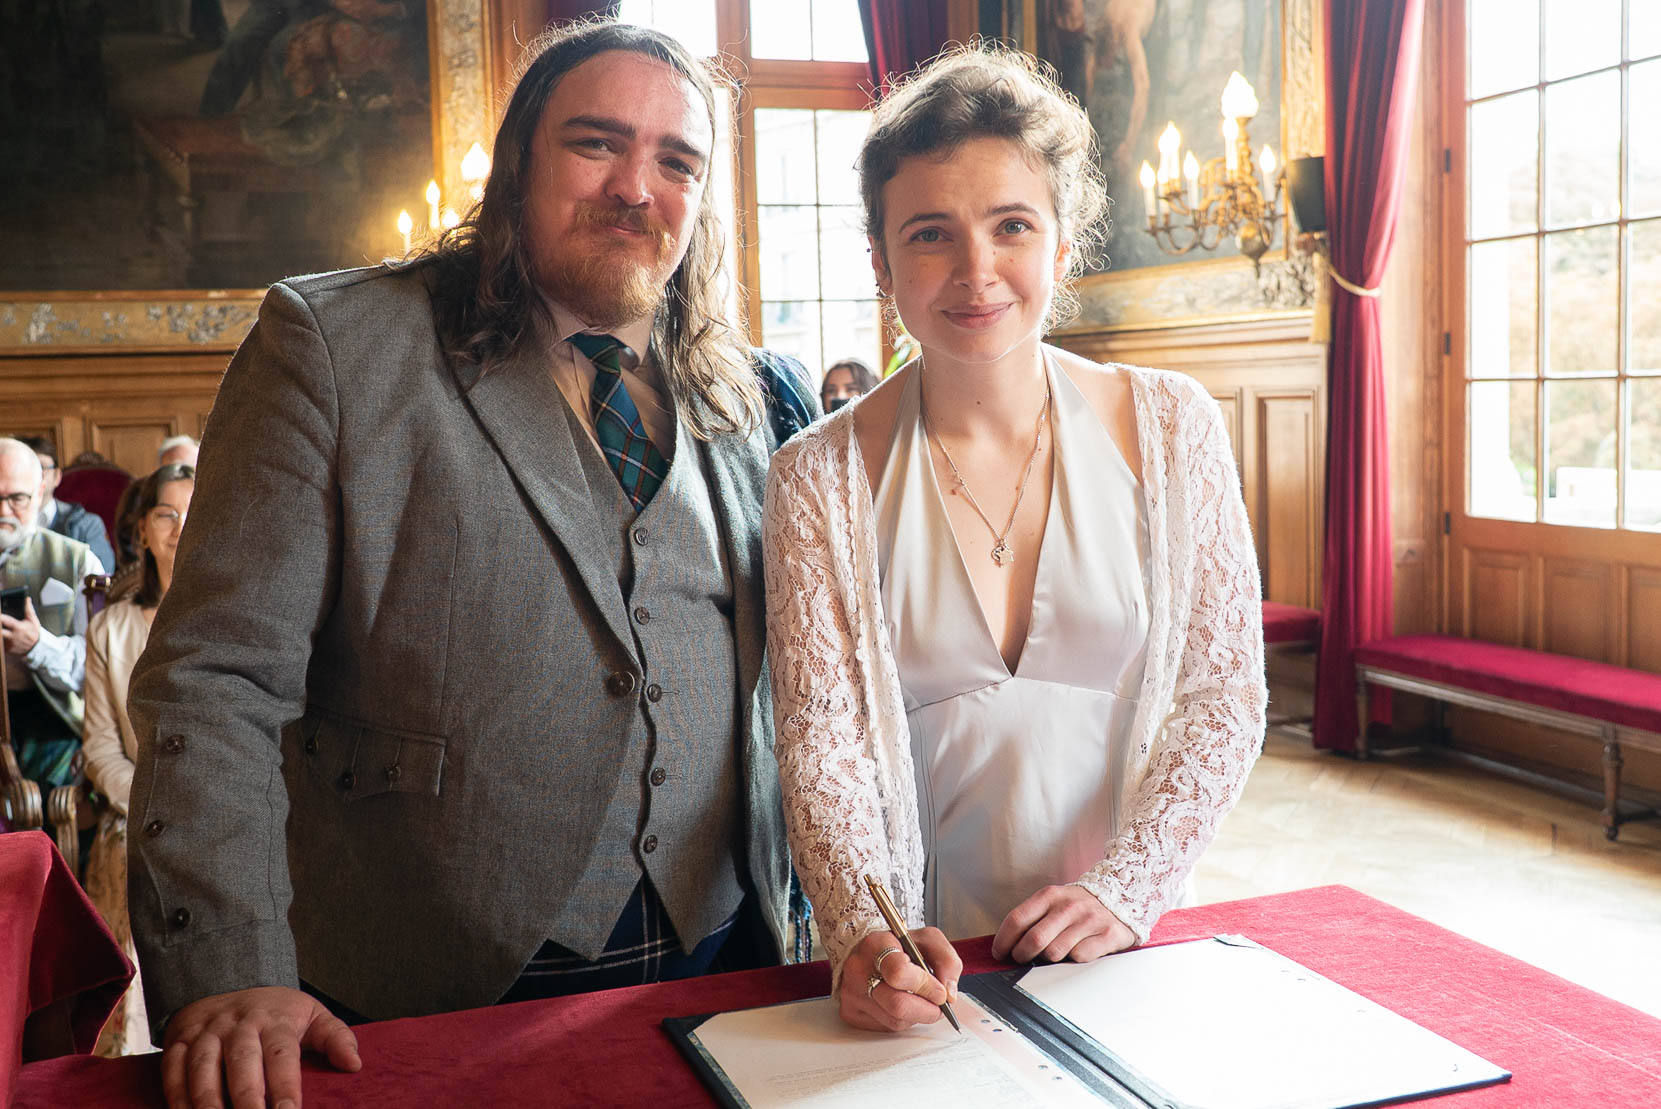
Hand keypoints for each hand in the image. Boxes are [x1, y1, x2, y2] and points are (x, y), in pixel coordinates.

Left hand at [1, 597, 39, 654]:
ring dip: (0, 634)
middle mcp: (13, 636)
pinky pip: (1, 644)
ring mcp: (9, 643)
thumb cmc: (34, 633)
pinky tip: (3, 636)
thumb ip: (29, 610)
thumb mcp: (33, 620)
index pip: (3, 620)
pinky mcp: (8, 649)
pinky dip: (1, 641)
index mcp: (18, 627)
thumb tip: (27, 599)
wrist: (38, 648)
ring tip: (2, 629)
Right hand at [161, 986, 360, 1108]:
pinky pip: (172, 1070)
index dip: (285, 1084)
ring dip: (207, 1101)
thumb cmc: (277, 1012)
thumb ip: (336, 1037)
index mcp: (275, 1020)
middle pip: (242, 1063)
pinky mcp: (179, 1041)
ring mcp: (206, 1033)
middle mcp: (238, 1025)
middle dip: (247, 1098)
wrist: (228, 980)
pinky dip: (176, 1096)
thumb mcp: (312, 1015)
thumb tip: (355, 1063)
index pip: (282, 1054)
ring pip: (203, 1068)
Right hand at [838, 929, 961, 1032]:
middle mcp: (858, 969)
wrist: (868, 953)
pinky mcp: (850, 1013)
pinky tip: (903, 1003)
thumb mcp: (928, 940)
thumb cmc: (899, 947)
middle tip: (939, 1005)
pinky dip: (902, 1020)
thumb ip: (946, 961)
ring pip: (895, 1021)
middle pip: (897, 1004)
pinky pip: (885, 1027)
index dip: (925, 986)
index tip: (940, 992)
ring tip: (920, 1000)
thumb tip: (949, 994)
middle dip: (927, 1010)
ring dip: (917, 1016)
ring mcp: (852, 993)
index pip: (898, 972)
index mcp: (876, 945)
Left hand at [991, 884, 1135, 964]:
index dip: (1003, 940)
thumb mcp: (1053, 902)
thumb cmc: (1078, 907)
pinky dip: (1073, 960)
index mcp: (1050, 895)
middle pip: (1034, 939)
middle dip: (1021, 955)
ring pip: (1055, 952)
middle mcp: (1069, 906)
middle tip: (1021, 959)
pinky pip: (1079, 957)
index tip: (999, 953)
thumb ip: (1032, 919)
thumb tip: (1005, 945)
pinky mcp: (1107, 935)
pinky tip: (1075, 953)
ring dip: (1048, 960)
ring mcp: (1089, 920)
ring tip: (1050, 955)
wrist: (1120, 897)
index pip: (1017, 919)